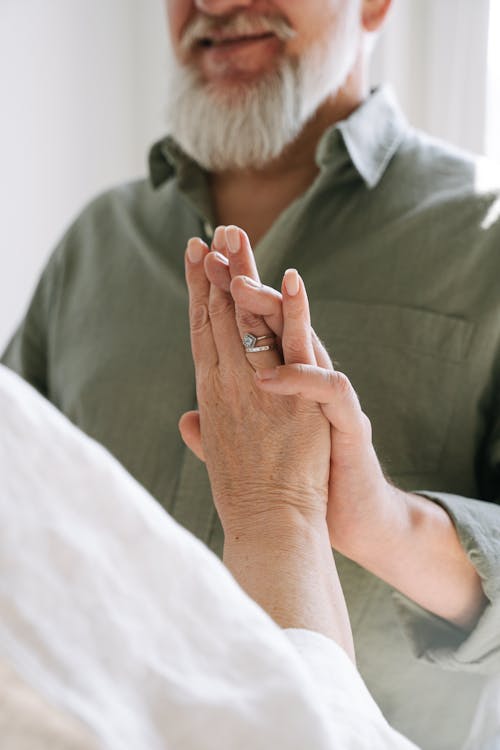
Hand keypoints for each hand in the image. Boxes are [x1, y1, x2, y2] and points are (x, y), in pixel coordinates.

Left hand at [200, 227, 486, 633]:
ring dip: (273, 308)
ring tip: (240, 283)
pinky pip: (327, 389)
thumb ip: (220, 427)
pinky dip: (299, 378)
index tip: (195, 258)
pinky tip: (268, 374)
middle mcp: (303, 376)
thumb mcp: (255, 447)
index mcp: (277, 378)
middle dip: (244, 275)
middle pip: (271, 317)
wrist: (344, 516)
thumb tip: (187, 418)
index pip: (244, 324)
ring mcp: (326, 396)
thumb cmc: (300, 479)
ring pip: (301, 339)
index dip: (219, 291)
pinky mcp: (348, 420)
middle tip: (224, 235)